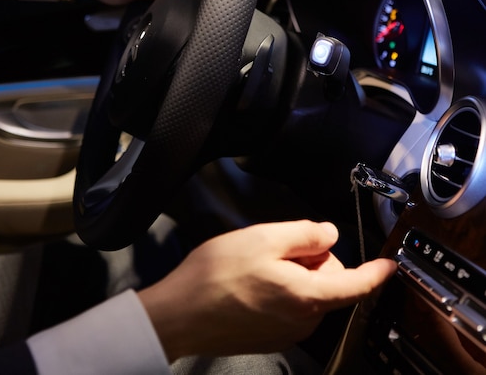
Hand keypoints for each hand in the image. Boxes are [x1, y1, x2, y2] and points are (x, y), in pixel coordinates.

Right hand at [138, 220, 396, 361]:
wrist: (180, 315)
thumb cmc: (216, 277)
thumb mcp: (263, 239)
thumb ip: (304, 233)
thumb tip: (329, 234)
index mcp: (308, 296)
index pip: (356, 285)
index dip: (376, 272)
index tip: (389, 265)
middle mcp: (303, 320)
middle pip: (328, 282)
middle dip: (313, 260)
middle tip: (277, 247)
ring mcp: (285, 332)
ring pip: (307, 293)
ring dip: (293, 273)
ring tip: (256, 264)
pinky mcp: (268, 337)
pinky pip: (289, 307)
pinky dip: (279, 289)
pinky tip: (249, 281)